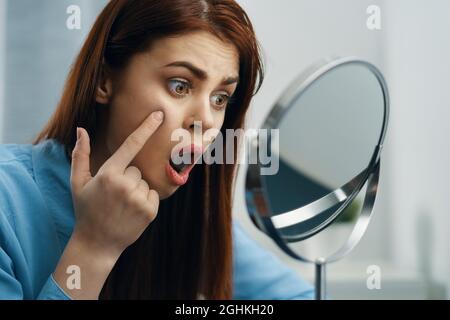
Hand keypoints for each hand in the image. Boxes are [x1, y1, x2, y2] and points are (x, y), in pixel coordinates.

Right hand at [70, 111, 163, 256]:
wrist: (97, 243)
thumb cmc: (86, 210)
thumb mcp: (78, 182)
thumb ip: (80, 155)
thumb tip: (81, 130)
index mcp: (108, 174)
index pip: (131, 145)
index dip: (146, 128)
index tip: (159, 115)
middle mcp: (125, 184)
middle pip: (136, 169)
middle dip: (127, 178)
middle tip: (114, 196)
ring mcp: (139, 198)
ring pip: (145, 181)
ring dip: (136, 189)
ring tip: (122, 205)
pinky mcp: (150, 210)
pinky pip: (153, 194)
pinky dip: (145, 200)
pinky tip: (131, 211)